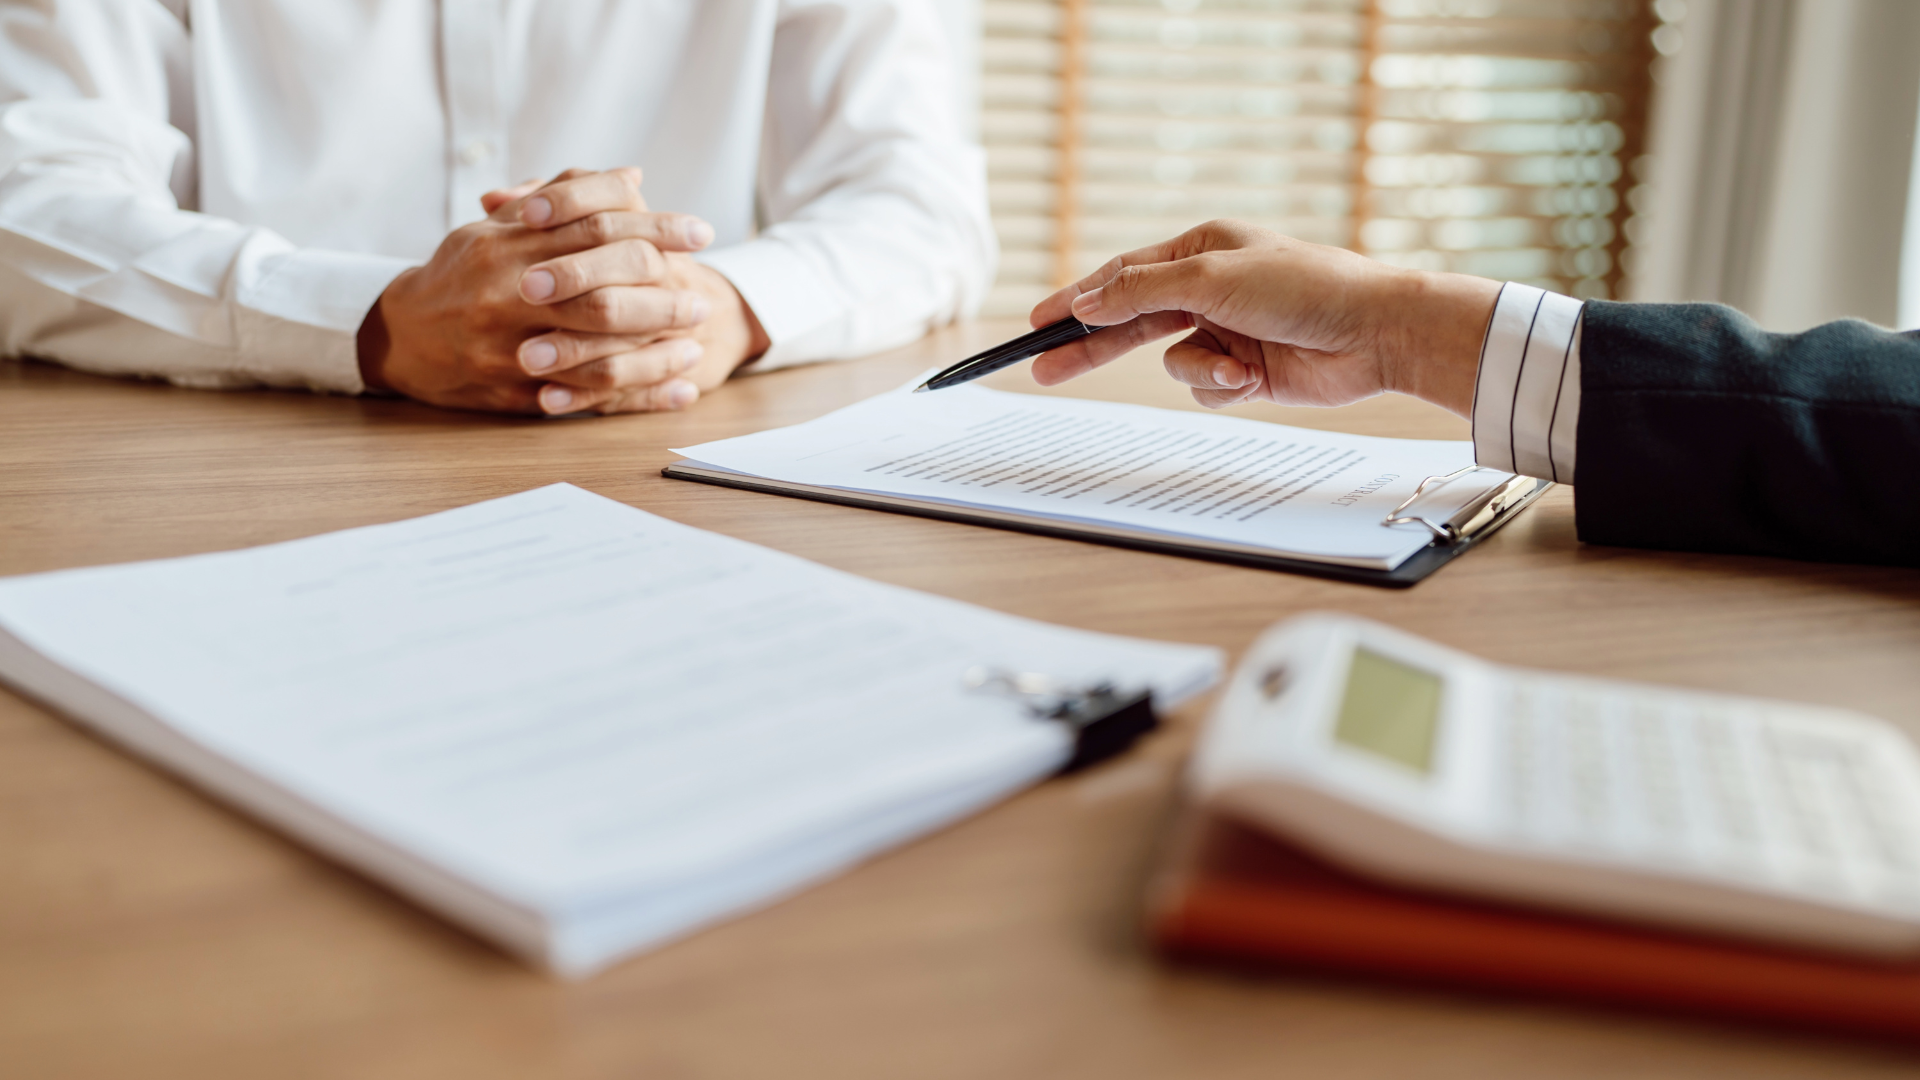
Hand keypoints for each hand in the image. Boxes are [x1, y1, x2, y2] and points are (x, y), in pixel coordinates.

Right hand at [359, 168, 765, 413]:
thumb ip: (563, 200)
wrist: (400, 336)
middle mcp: (509, 295)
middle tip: (701, 297)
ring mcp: (510, 347)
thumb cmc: (460, 273)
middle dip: (661, 296)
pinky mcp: (515, 391)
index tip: (699, 233)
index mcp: (509, 246)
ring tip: (695, 345)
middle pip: (601, 292)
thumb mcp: (499, 226)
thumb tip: (632, 177)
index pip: (595, 229)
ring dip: (655, 351)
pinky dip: (639, 397)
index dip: (654, 229)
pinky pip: (588, 398)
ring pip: (597, 350)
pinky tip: (679, 392)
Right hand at [1026, 220, 1501, 416]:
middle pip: (1131, 322)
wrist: (1375, 333)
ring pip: (1172, 364)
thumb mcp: (1211, 278)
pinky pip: (1204, 388)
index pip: (1121, 275)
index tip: (1035, 322)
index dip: (1077, 299)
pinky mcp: (1245, 371)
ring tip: (1238, 367)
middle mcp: (1208, 288)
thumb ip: (1141, 291)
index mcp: (1199, 249)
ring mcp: (1225, 331)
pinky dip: (1225, 387)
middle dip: (1092, 348)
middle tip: (1043, 369)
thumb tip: (1086, 300)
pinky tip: (1256, 377)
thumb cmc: (1303, 287)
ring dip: (1200, 370)